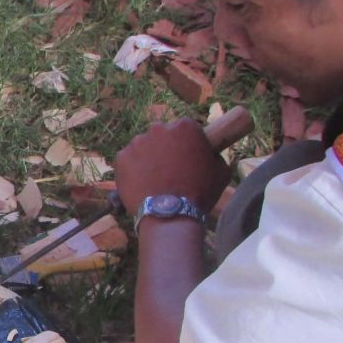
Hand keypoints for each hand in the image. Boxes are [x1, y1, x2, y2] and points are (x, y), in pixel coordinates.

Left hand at [115, 119, 231, 215]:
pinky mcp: (121, 157)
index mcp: (185, 127)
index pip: (185, 129)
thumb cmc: (200, 193)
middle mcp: (159, 128)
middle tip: (169, 170)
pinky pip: (128, 161)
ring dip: (148, 159)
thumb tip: (210, 154)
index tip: (186, 158)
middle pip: (162, 135)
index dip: (186, 144)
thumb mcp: (221, 172)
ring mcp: (138, 142)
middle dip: (165, 148)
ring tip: (154, 180)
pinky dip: (132, 170)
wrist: (171, 215)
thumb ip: (214, 156)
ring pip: (143, 147)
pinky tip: (142, 184)